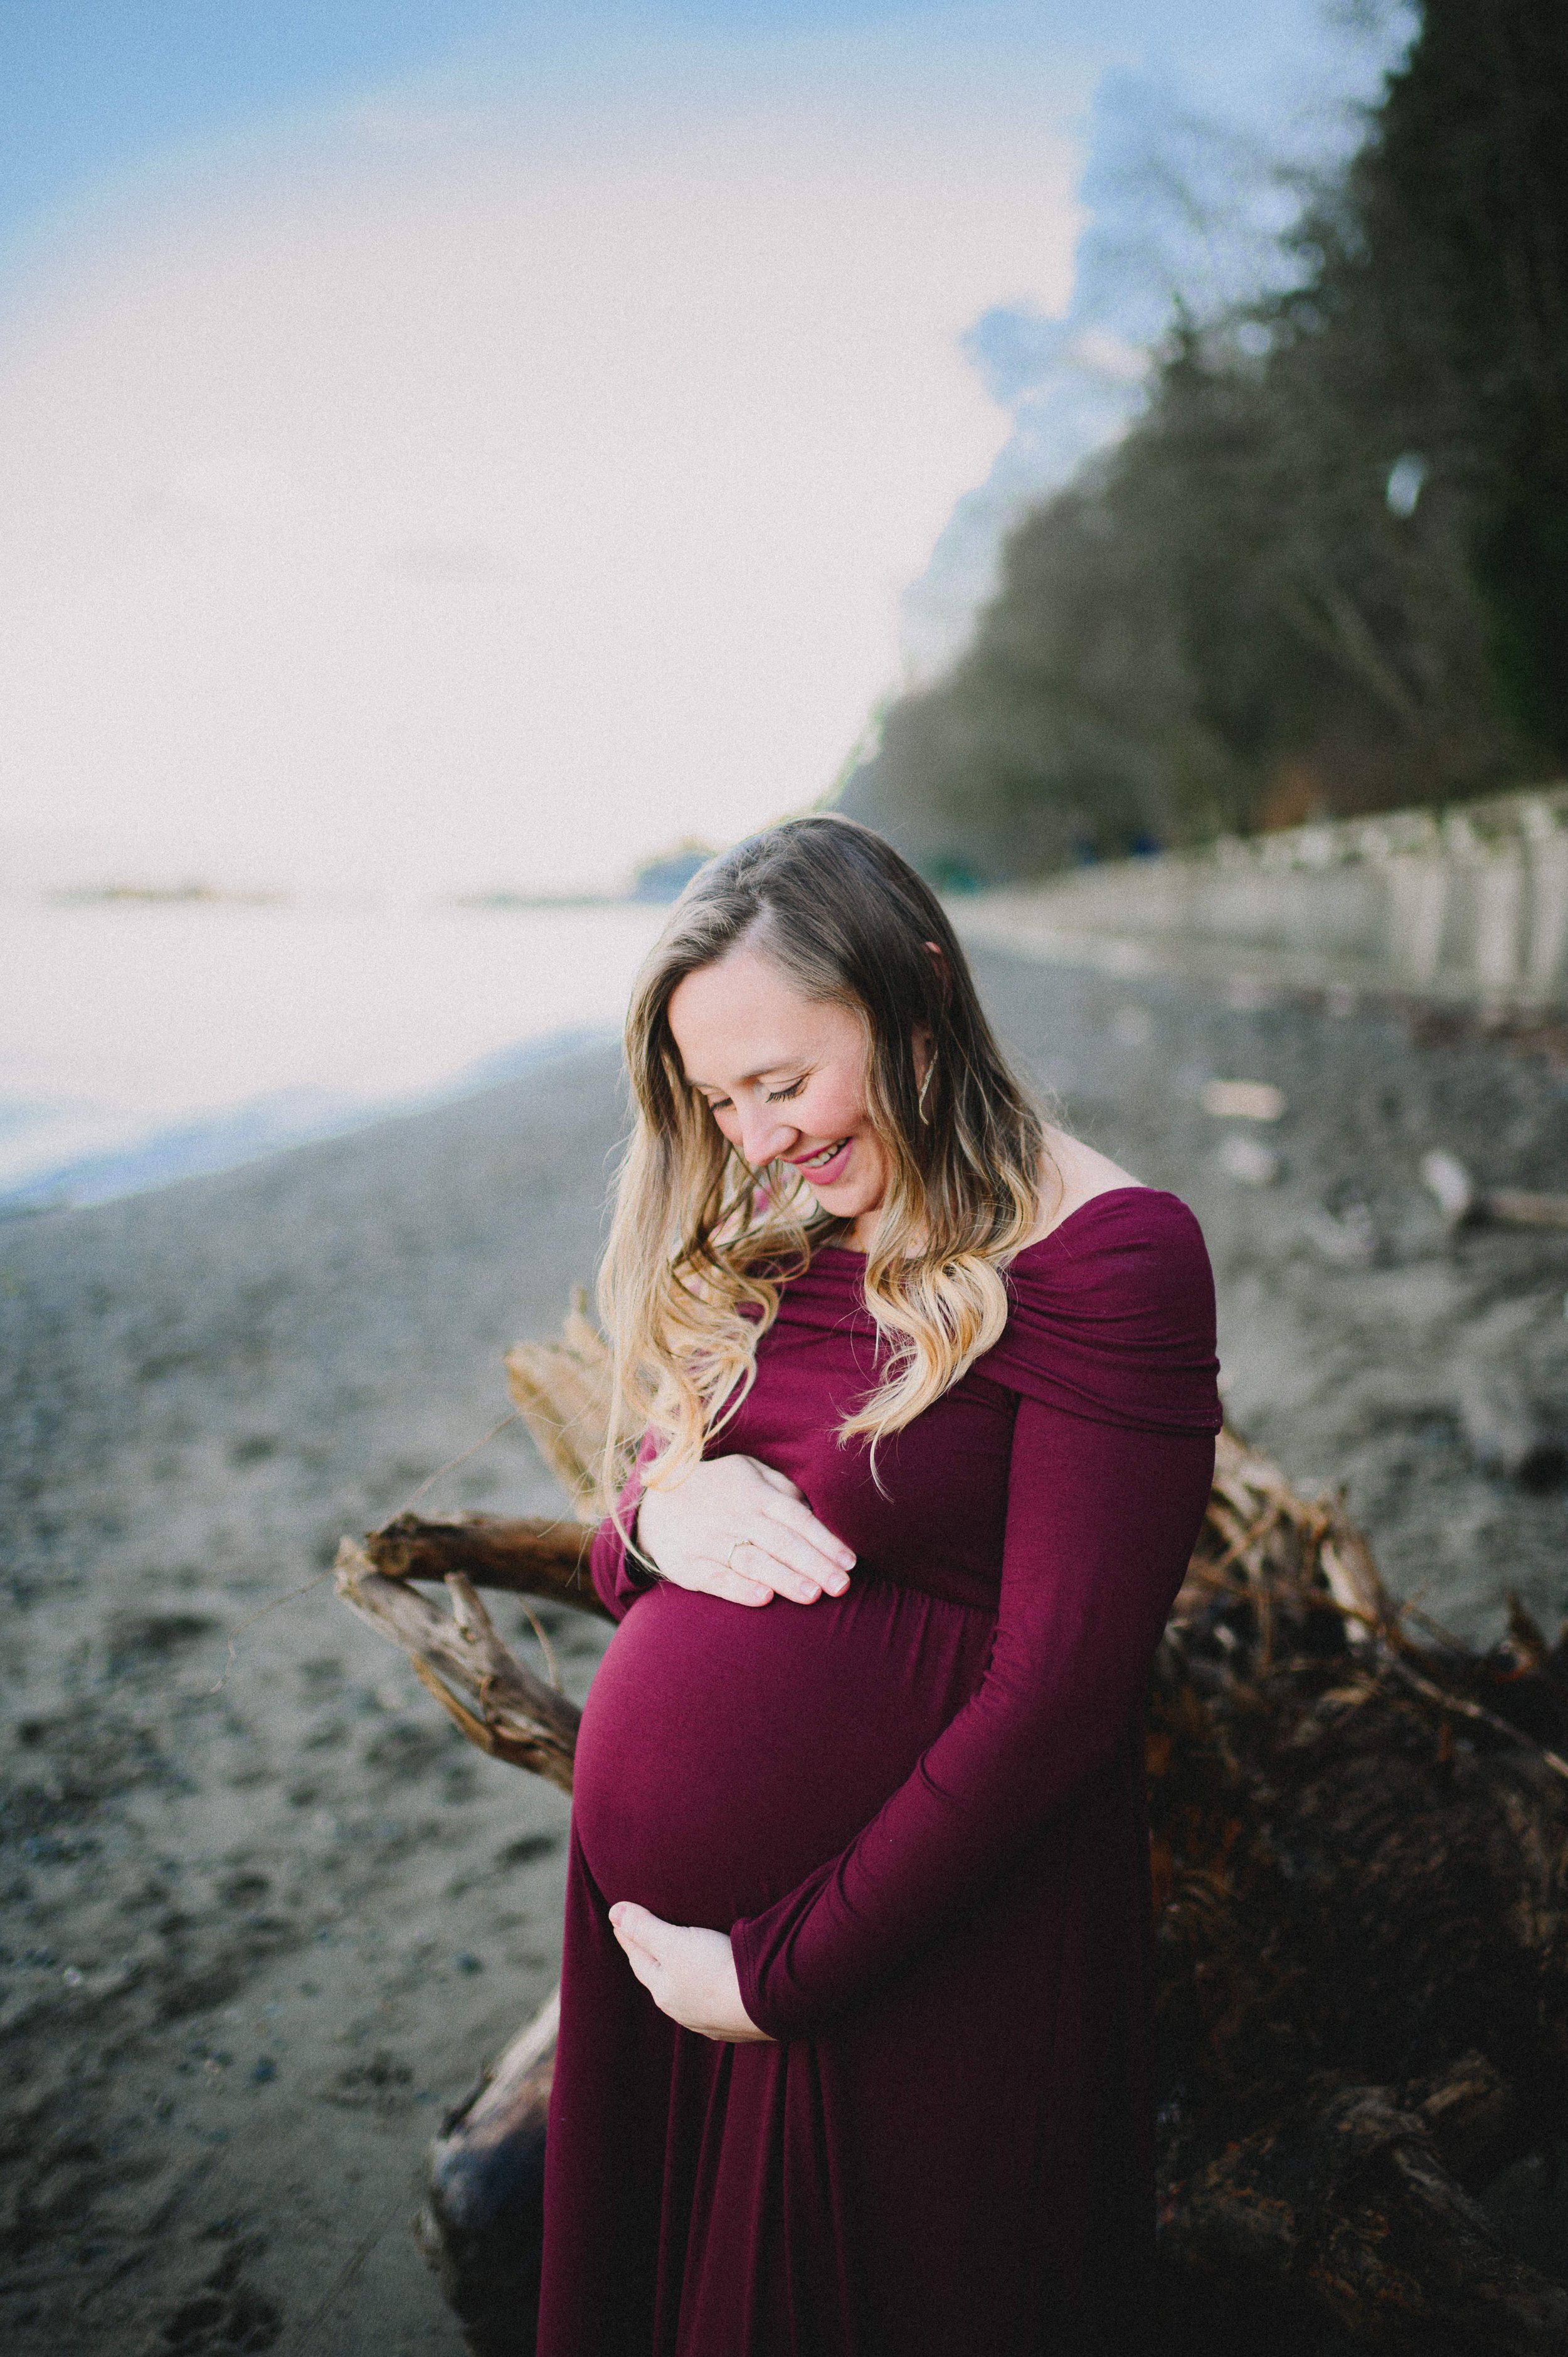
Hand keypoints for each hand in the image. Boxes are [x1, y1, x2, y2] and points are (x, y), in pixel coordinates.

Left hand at [609, 1902, 772, 2041]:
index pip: (638, 1958)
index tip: (620, 1920)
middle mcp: (682, 2008)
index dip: (629, 1936)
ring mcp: (708, 2018)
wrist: (764, 2002)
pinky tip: (709, 1990)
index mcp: (663, 1990)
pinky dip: (702, 1990)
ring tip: (675, 1963)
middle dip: (648, 1957)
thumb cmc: (715, 1968)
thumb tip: (612, 1911)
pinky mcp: (732, 2021)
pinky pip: (709, 2003)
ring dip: (676, 1976)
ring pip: (684, 1992)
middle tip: (640, 1939)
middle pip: (658, 1977)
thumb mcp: (673, 1943)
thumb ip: (644, 1928)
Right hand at [635, 1451, 854, 1607]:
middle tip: (841, 1587)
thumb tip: (816, 1510)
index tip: (850, 1563)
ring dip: (784, 1578)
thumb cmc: (717, 1490)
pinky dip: (740, 1588)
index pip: (796, 1518)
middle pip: (781, 1542)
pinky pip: (718, 1578)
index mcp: (756, 1495)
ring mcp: (711, 1541)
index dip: (825, 1540)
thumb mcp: (748, 1473)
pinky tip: (764, 1598)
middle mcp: (736, 1517)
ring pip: (753, 1561)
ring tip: (812, 1595)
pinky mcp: (690, 1565)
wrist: (653, 1504)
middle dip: (814, 1565)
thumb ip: (783, 1488)